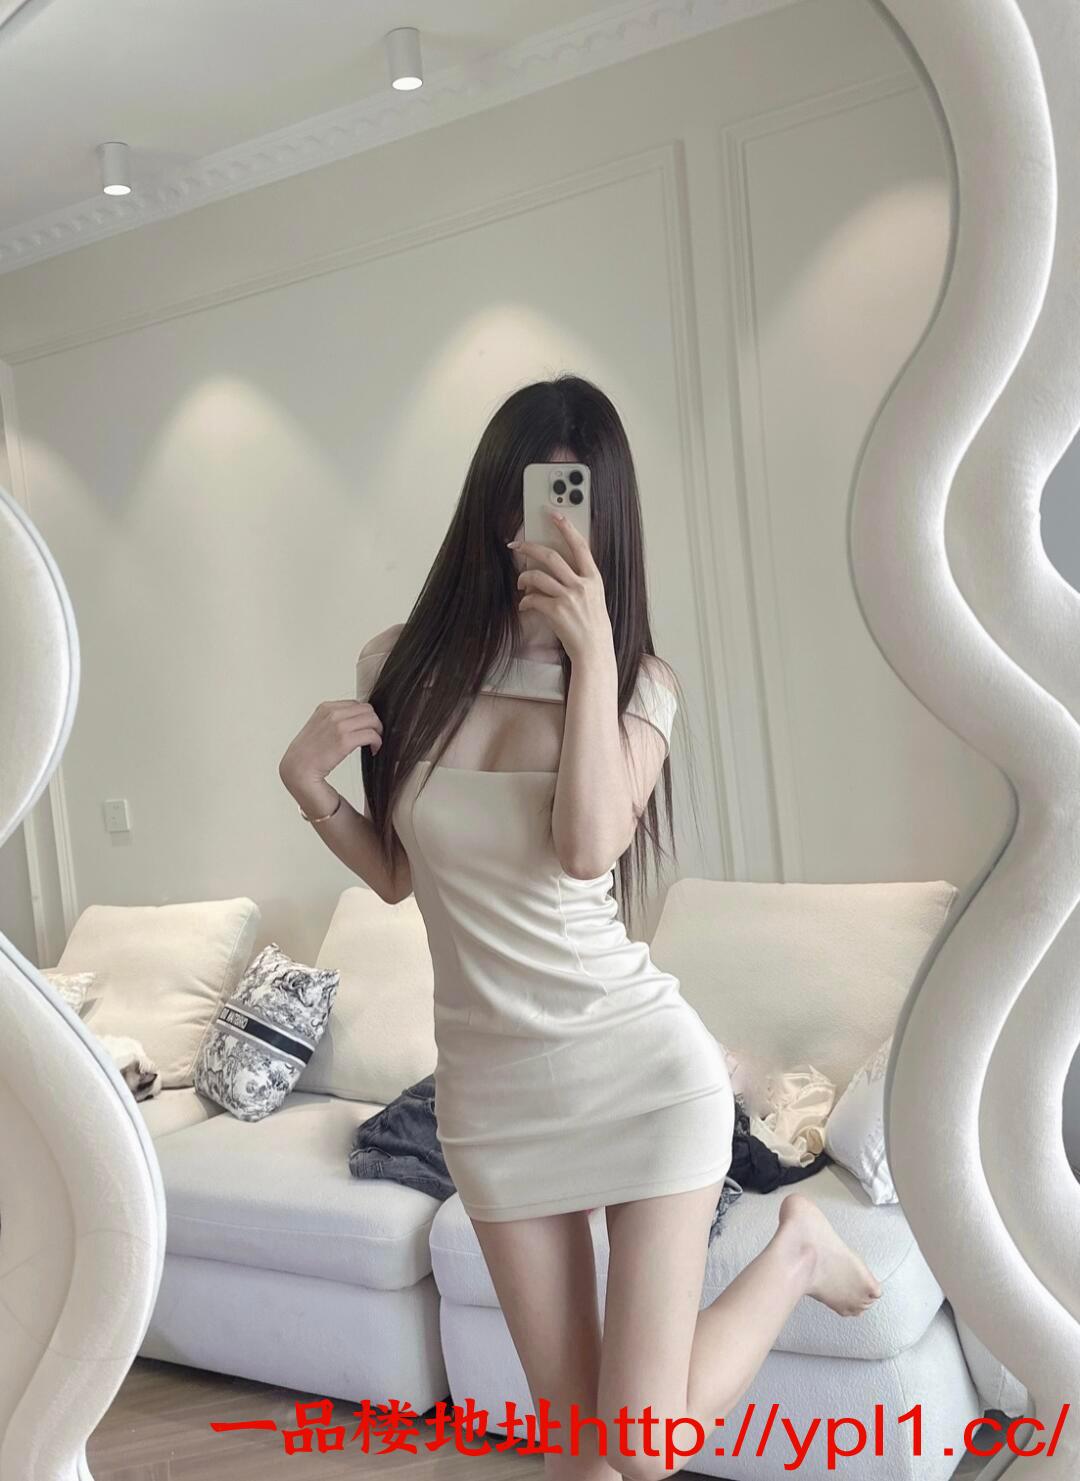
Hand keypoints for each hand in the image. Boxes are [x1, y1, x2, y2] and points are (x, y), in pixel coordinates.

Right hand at [279, 699, 382, 788]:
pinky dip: (377, 742)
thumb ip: (333, 720)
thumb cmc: (308, 753)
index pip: (356, 704)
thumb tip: (355, 720)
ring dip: (378, 732)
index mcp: (325, 707)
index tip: (365, 729)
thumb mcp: (318, 727)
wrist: (297, 769)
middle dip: (374, 723)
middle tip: (373, 736)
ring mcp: (338, 726)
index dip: (364, 717)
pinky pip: (372, 735)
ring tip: (373, 744)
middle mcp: (332, 713)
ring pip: (373, 720)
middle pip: (368, 709)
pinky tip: (373, 751)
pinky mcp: (344, 740)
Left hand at [509, 508, 613, 663]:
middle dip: (530, 548)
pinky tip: (525, 605)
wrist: (594, 651)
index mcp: (594, 578)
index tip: (554, 514)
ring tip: (521, 583)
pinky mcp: (556, 611)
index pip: (580, 545)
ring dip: (524, 578)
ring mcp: (569, 597)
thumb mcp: (594, 598)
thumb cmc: (593, 626)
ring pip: (537, 576)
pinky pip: (532, 599)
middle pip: (551, 556)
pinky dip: (524, 601)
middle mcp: (582, 584)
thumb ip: (580, 582)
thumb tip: (553, 571)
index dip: (566, 527)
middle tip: (517, 545)